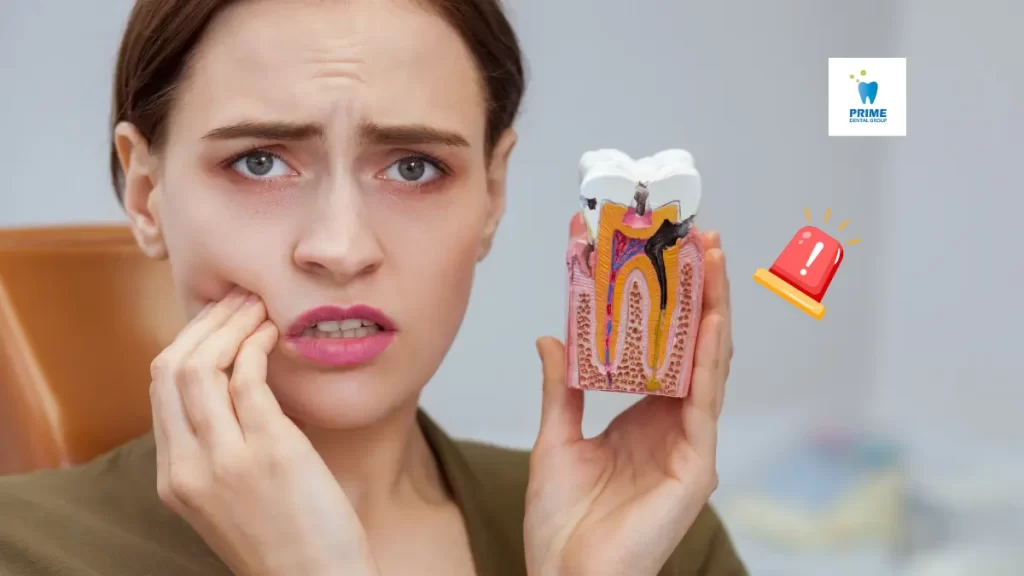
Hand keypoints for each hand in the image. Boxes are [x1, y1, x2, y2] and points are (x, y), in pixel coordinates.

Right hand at [149, 288, 377, 575]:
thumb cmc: (286, 540)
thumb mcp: (230, 498)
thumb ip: (219, 449)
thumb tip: (236, 384)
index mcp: (175, 479)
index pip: (159, 390)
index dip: (187, 343)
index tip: (215, 320)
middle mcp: (190, 467)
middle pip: (170, 369)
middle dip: (204, 324)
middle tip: (237, 299)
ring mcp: (226, 460)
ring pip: (202, 367)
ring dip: (232, 325)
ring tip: (258, 306)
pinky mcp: (271, 452)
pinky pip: (249, 380)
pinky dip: (258, 346)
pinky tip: (274, 335)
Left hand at [525, 231, 732, 575]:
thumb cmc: (563, 524)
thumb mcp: (555, 439)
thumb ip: (560, 389)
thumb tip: (552, 338)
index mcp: (644, 417)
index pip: (661, 346)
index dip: (661, 300)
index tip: (652, 253)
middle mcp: (673, 424)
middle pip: (692, 345)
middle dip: (696, 290)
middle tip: (695, 236)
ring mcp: (689, 443)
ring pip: (707, 362)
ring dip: (711, 307)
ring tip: (709, 256)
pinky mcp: (696, 464)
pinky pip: (705, 400)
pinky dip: (710, 355)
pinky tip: (711, 317)